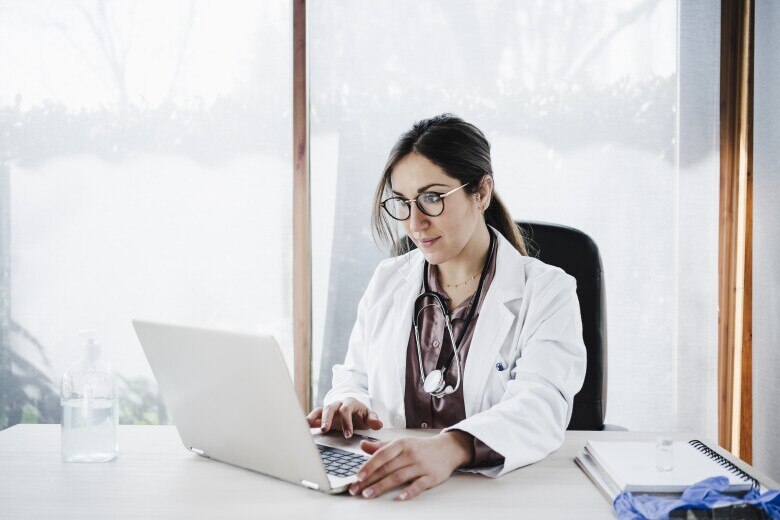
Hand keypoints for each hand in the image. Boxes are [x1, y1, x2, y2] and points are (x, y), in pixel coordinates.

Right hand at [306, 398, 382, 437]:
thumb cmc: (362, 414)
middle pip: (330, 408)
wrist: (355, 411)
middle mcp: (337, 404)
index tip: (348, 434)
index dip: (346, 422)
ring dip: (314, 418)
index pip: (346, 410)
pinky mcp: (322, 416)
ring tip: (307, 426)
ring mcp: (329, 409)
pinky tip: (301, 427)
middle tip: (325, 430)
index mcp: (349, 403)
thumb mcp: (369, 416)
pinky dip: (308, 420)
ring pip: (320, 410)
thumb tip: (379, 425)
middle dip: (327, 418)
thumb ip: (373, 420)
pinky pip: (314, 416)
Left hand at [348, 431, 474, 500]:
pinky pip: (418, 485)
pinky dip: (409, 491)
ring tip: (368, 494)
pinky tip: (399, 497)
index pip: (382, 455)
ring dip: (382, 487)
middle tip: (356, 489)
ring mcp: (421, 465)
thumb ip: (381, 446)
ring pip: (398, 477)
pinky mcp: (431, 477)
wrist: (446, 449)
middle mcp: (411, 453)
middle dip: (370, 480)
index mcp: (402, 444)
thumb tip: (362, 445)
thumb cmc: (419, 447)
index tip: (357, 476)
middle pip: (387, 468)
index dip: (368, 466)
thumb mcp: (401, 443)